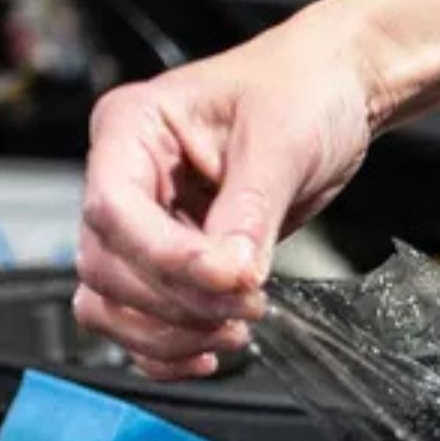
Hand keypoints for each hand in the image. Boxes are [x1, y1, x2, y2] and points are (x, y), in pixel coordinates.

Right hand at [74, 7, 379, 378]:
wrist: (332, 95)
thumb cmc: (301, 90)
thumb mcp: (282, 142)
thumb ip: (249, 213)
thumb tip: (230, 274)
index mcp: (132, 126)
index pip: (113, 208)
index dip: (166, 257)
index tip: (228, 278)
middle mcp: (124, 175)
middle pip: (107, 266)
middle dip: (177, 300)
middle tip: (248, 304)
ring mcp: (142, 222)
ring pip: (111, 302)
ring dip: (168, 332)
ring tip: (235, 330)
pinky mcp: (166, 260)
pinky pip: (136, 321)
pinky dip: (165, 347)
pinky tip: (208, 350)